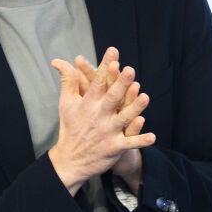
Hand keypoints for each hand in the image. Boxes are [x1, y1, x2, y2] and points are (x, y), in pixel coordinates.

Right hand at [77, 50, 146, 193]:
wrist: (69, 160)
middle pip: (112, 98)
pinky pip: (130, 143)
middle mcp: (98, 117)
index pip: (97, 82)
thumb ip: (67, 80)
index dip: (105, 67)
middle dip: (120, 84)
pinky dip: (140, 141)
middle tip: (130, 70)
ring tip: (145, 97)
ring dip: (135, 109)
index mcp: (87, 104)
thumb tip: (58, 61)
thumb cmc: (70, 127)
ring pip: (123, 118)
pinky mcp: (114, 147)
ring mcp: (107, 132)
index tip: (113, 52)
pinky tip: (153, 137)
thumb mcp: (66, 103)